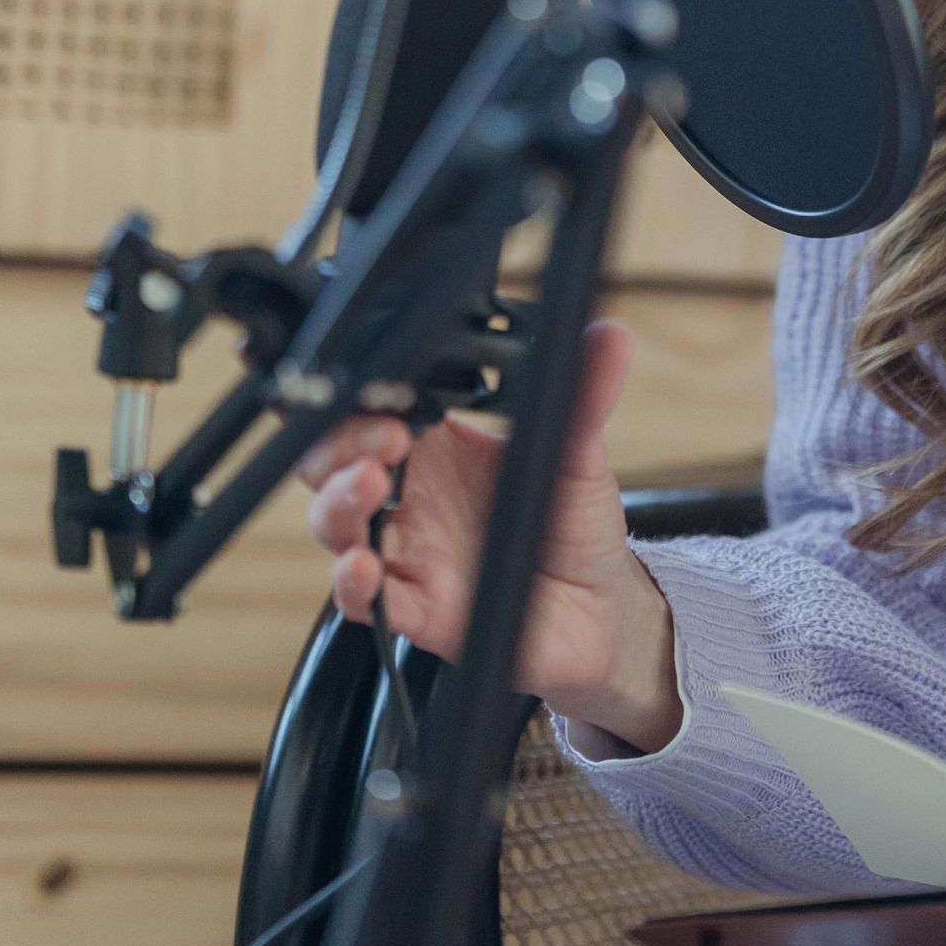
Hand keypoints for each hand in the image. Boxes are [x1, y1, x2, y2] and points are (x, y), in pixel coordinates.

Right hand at [295, 318, 682, 751]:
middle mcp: (411, 496)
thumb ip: (584, 396)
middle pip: (333, 460)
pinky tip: (361, 565)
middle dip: (341, 439)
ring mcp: (407, 552)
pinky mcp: (417, 609)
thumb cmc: (574, 523)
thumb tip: (611, 336)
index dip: (362, 388)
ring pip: (337, 523)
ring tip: (371, 483)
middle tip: (386, 435)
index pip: (372, 405)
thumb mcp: (581, 453)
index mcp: (437, 446)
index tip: (380, 378)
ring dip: (340, 500)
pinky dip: (353, 584)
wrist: (600, 607)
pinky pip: (364, 600)